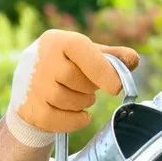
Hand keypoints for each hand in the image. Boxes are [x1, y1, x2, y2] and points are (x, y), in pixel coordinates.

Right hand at [5, 30, 139, 147]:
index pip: (83, 51)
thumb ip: (112, 57)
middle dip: (90, 88)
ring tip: (77, 97)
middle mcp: (39, 59)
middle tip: (88, 88)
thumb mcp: (87, 57)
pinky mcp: (28, 109)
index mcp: (56, 40)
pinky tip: (74, 113)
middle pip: (79, 80)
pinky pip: (61, 120)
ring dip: (82, 104)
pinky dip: (75, 120)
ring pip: (70, 101)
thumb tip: (133, 59)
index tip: (116, 87)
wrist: (29, 90)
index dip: (104, 71)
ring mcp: (32, 85)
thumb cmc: (66, 69)